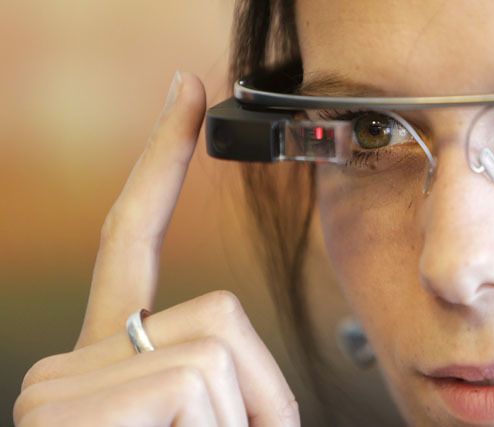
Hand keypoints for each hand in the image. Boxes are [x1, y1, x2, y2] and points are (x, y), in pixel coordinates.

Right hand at [13, 72, 299, 426]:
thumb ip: (214, 378)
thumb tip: (225, 358)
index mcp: (111, 358)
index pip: (131, 237)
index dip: (161, 163)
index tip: (184, 94)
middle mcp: (71, 360)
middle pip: (218, 314)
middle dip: (254, 395)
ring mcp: (60, 384)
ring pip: (214, 348)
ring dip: (239, 423)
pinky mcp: (62, 405)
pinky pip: (193, 381)